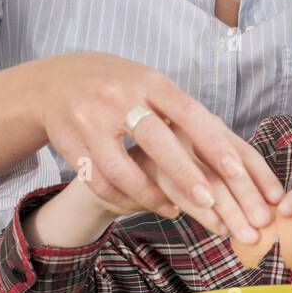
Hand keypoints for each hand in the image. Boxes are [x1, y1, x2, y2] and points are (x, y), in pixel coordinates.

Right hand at [35, 53, 284, 240]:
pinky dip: (122, 198)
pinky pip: (98, 181)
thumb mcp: (150, 85)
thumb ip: (181, 112)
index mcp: (150, 81)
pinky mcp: (68, 142)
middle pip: (156, 140)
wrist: (55, 82)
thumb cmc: (120, 87)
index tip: (236, 171)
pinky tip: (141, 206)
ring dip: (150, 195)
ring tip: (175, 210)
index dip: (212, 143)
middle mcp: (119, 97)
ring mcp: (90, 120)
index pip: (188, 113)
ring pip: (122, 168)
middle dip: (184, 174)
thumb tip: (229, 147)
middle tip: (210, 202)